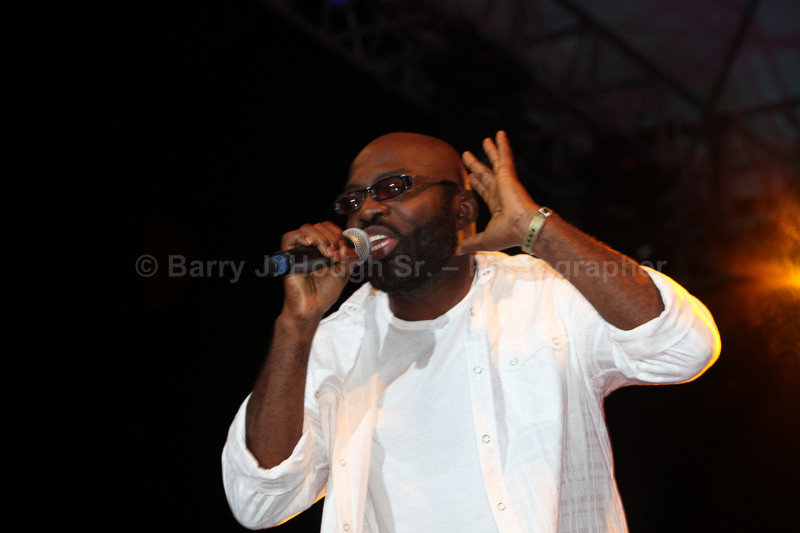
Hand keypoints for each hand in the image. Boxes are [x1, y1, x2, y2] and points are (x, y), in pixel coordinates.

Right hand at [279, 221, 359, 321]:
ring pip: (307, 229)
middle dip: (332, 237)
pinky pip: (289, 238)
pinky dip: (300, 237)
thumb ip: (349, 259)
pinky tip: (310, 244)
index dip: (338, 234)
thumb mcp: (344, 273)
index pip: (329, 228)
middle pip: (319, 226)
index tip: (344, 249)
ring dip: (322, 238)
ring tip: (328, 254)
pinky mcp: (288, 257)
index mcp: (323, 248)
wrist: (313, 308)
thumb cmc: (324, 293)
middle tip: (337, 254)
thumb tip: (348, 248)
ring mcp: (299, 251)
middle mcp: (310, 247)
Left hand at [457, 131, 538, 254]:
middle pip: (486, 174)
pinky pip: (505, 156)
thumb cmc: (508, 235)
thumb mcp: (484, 240)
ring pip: (496, 162)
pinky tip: (499, 133)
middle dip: (477, 165)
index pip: (484, 191)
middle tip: (467, 155)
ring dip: (490, 151)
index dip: (477, 184)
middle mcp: (500, 191)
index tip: (471, 176)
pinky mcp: (508, 175)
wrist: (523, 227)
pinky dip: (502, 144)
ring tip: (486, 139)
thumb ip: (471, 242)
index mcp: (497, 205)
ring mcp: (505, 182)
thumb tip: (458, 251)